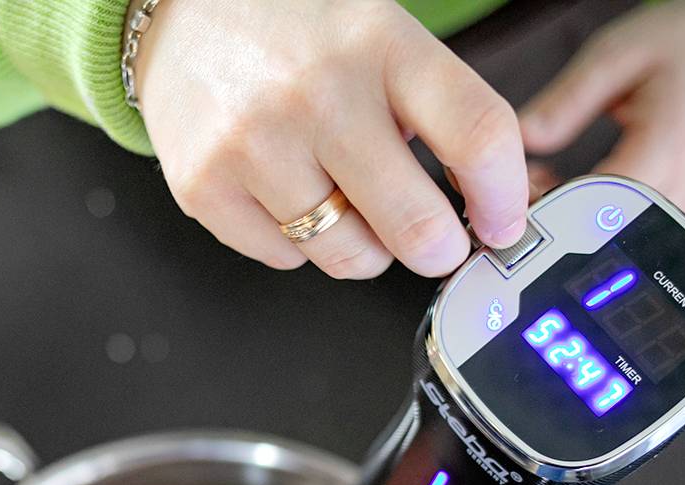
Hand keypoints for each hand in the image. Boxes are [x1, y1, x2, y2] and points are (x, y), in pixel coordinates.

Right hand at [134, 0, 527, 278]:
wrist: (180, 11)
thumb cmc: (293, 28)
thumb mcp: (378, 33)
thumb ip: (435, 106)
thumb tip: (488, 203)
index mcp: (380, 43)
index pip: (476, 134)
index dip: (504, 196)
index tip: (504, 221)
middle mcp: (318, 93)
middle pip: (417, 224)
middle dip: (440, 249)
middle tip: (436, 241)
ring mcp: (255, 144)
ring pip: (351, 257)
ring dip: (366, 248)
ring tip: (348, 202)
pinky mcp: (206, 186)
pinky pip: (286, 259)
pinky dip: (297, 242)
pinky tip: (285, 192)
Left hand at [520, 0, 684, 217]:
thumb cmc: (678, 42)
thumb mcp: (610, 56)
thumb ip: (564, 102)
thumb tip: (521, 140)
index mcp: (671, 141)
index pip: (604, 201)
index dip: (556, 205)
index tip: (524, 189)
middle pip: (611, 224)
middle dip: (559, 213)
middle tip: (530, 183)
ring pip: (621, 231)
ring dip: (577, 215)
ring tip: (551, 180)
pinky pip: (635, 224)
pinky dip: (600, 213)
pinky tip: (577, 188)